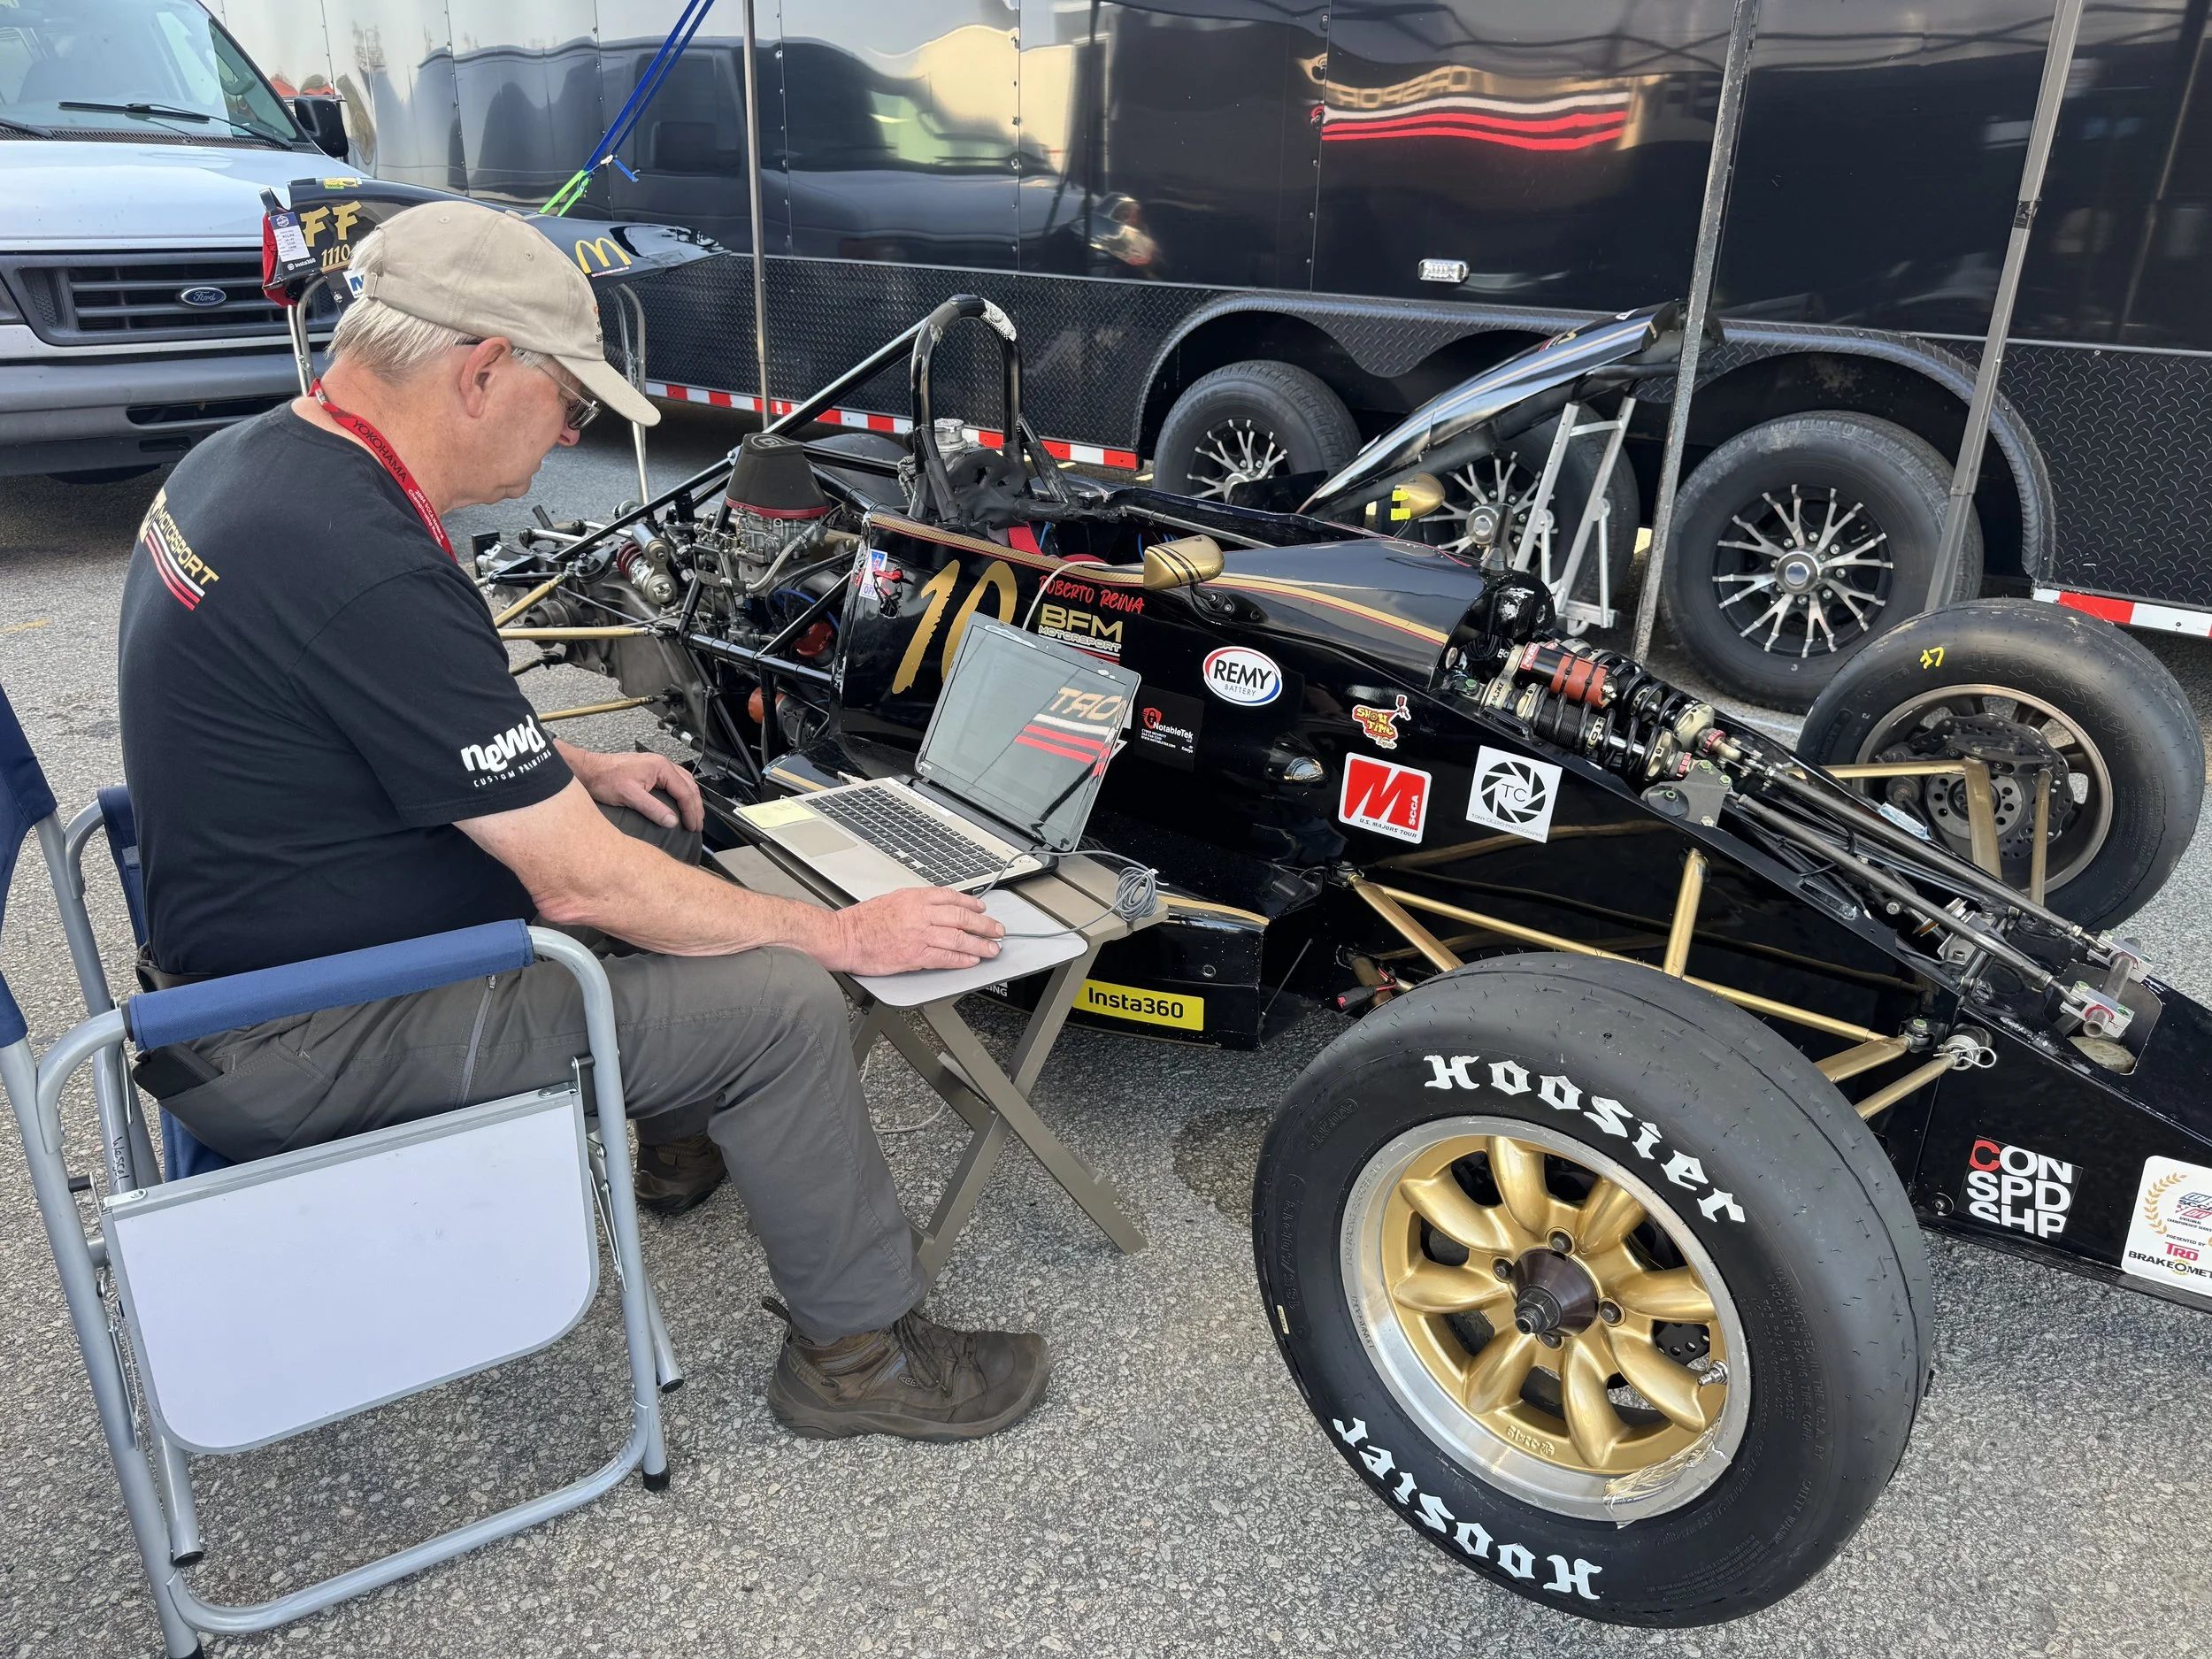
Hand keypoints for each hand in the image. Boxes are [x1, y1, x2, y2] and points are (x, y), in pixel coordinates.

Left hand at [560, 744, 702, 831]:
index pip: (685, 792)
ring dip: (691, 800)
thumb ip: (652, 808)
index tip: (692, 827)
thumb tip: (672, 821)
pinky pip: (675, 782)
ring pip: (684, 783)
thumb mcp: (629, 796)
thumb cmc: (604, 778)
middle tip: (697, 825)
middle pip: (689, 786)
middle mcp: (661, 764)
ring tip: (693, 816)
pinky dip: (682, 794)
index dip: (691, 812)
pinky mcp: (651, 771)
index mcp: (660, 767)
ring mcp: (657, 766)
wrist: (589, 769)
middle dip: (696, 807)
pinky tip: (680, 802)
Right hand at [820, 886, 1004, 975]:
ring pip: (958, 939)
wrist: (844, 937)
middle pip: (962, 918)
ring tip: (992, 948)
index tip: (982, 908)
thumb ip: (917, 901)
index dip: (971, 903)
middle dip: (984, 924)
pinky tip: (972, 960)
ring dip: (979, 944)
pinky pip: (945, 958)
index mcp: (915, 897)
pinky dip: (961, 959)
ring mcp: (919, 936)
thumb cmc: (863, 920)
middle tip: (997, 929)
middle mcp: (920, 914)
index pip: (952, 897)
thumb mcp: (893, 898)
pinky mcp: (914, 956)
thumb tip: (937, 906)